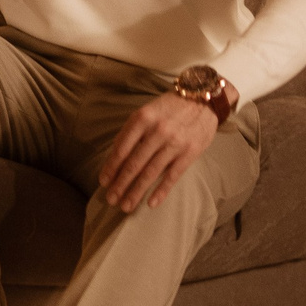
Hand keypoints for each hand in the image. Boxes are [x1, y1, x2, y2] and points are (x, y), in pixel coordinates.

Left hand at [98, 87, 231, 212]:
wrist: (202, 99)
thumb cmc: (169, 107)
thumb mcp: (146, 111)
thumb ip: (131, 131)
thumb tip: (114, 157)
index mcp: (141, 118)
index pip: (121, 148)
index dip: (110, 167)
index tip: (103, 182)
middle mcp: (157, 131)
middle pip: (134, 163)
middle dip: (120, 184)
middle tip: (110, 199)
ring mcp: (174, 143)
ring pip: (150, 173)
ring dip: (136, 192)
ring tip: (126, 206)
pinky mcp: (190, 152)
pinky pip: (172, 176)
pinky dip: (161, 191)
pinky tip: (151, 203)